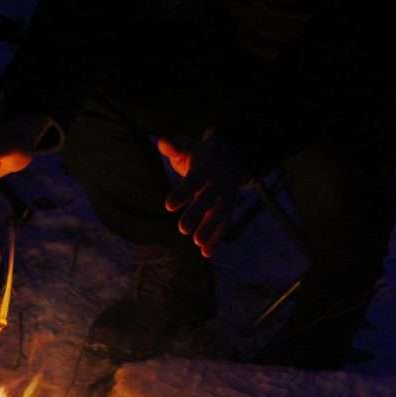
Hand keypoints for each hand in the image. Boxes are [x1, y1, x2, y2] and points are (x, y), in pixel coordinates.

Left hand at [163, 133, 246, 257]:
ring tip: (197, 243)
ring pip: (218, 215)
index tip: (168, 206)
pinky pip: (224, 225)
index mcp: (205, 168)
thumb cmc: (202, 155)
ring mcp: (224, 197)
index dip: (182, 193)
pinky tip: (206, 254)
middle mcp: (217, 184)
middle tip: (183, 229)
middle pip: (207, 200)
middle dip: (196, 214)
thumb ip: (175, 148)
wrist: (233, 155)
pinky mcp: (228, 208)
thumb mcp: (189, 148)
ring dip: (209, 229)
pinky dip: (216, 239)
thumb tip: (162, 142)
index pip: (193, 181)